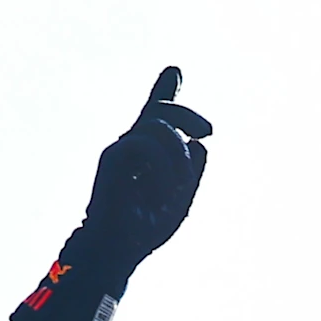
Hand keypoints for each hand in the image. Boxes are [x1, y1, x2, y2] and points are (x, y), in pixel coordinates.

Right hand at [80, 66, 210, 270]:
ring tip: (180, 183)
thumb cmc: (145, 228)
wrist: (117, 249)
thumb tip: (198, 144)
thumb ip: (192, 171)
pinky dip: (162, 164)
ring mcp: (122, 151)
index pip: (155, 115)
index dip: (164, 90)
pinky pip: (144, 144)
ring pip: (157, 125)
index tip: (174, 71)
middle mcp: (133, 147)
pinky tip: (166, 189)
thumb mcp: (181, 197)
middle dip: (187, 113)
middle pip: (160, 111)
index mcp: (149, 155)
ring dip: (178, 152)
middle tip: (207, 131)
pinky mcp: (113, 159)